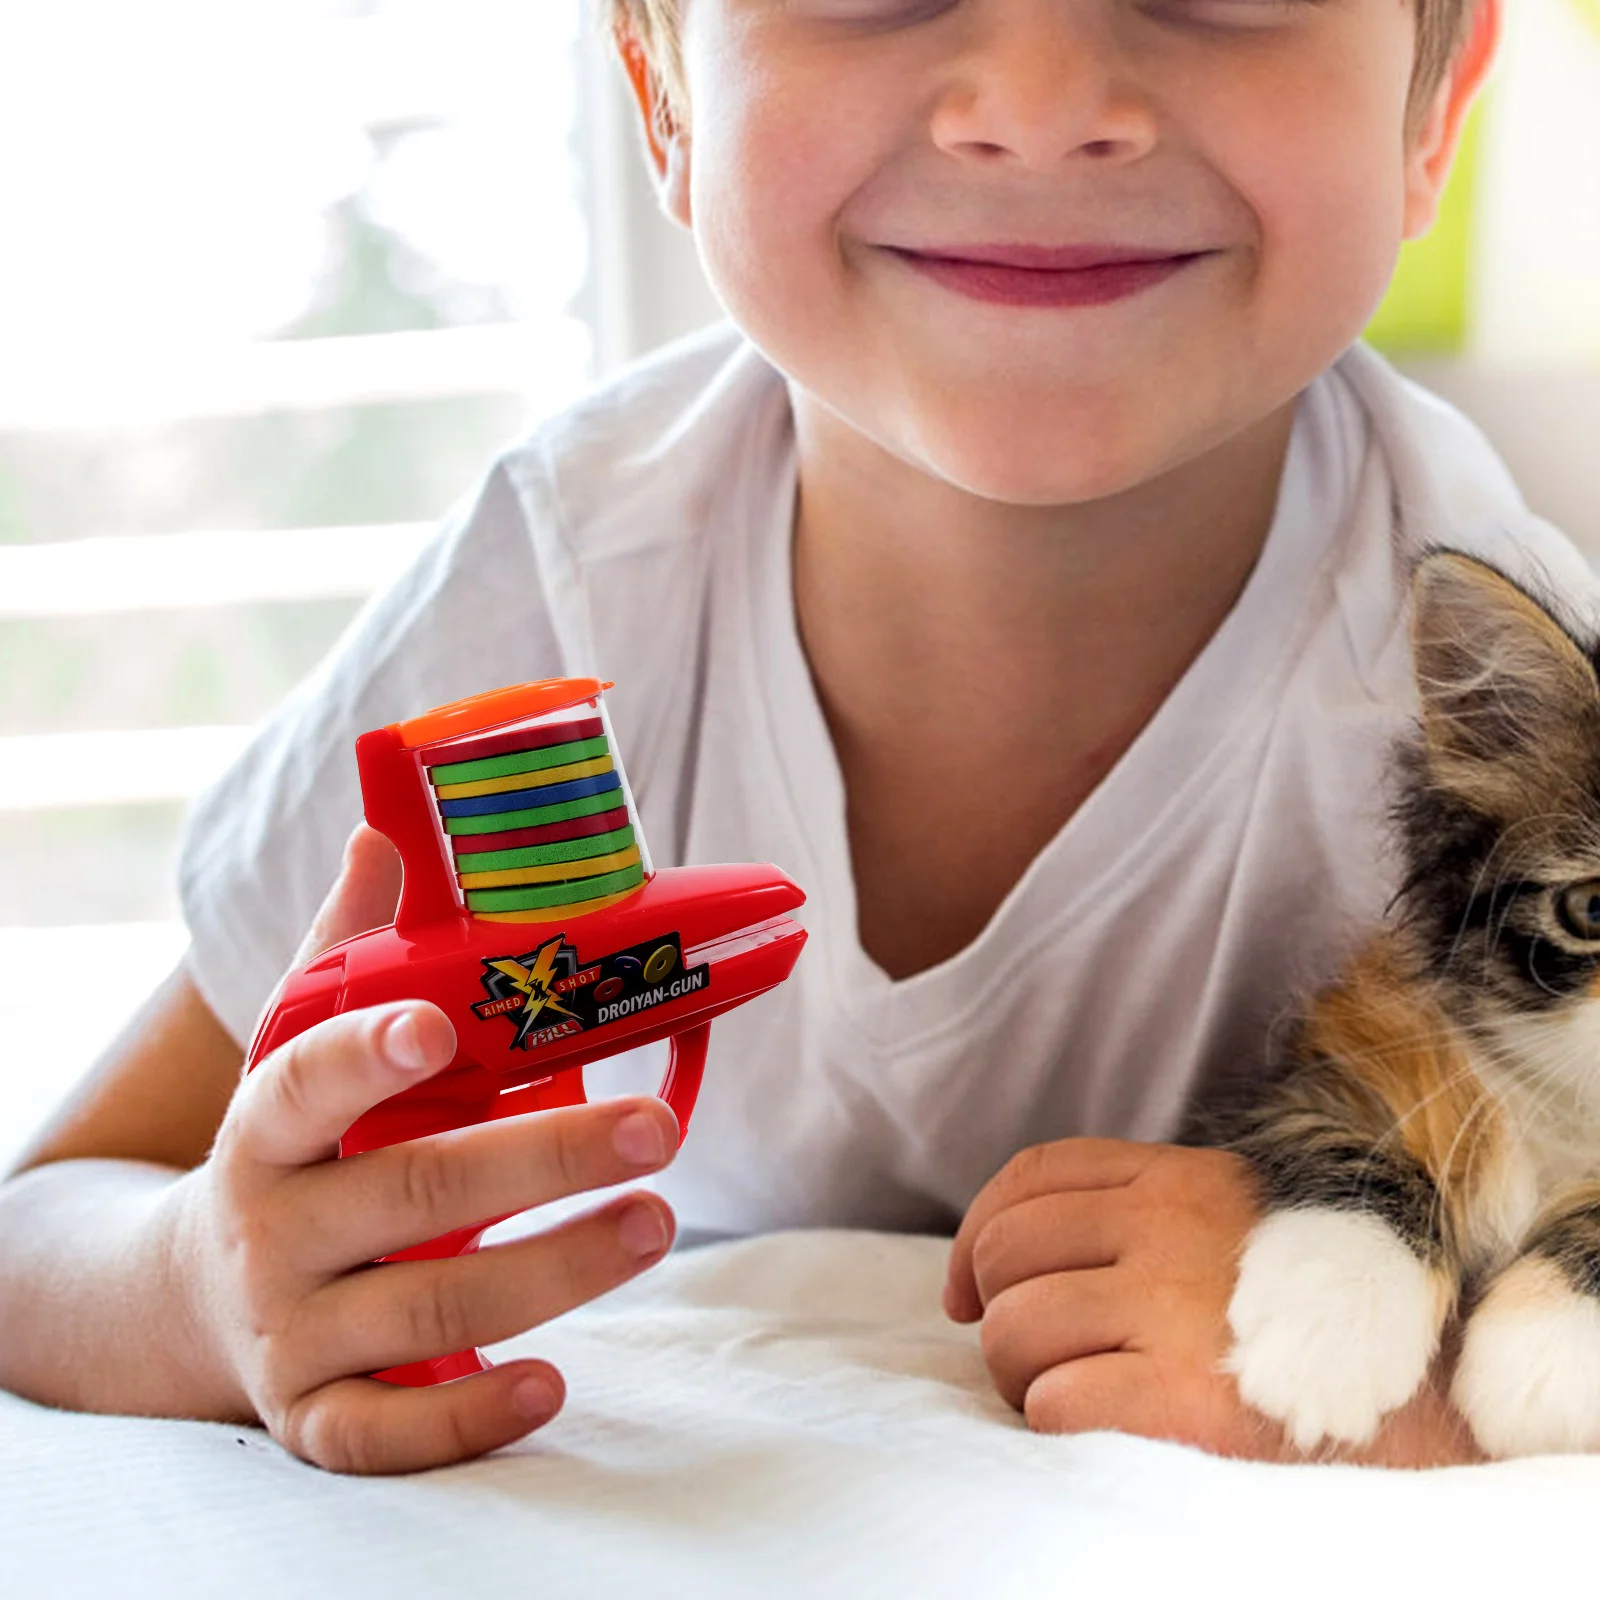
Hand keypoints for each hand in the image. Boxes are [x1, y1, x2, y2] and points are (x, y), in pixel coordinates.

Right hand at [170, 826, 680, 1473]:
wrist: (186, 1297)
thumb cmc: (290, 1151)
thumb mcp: (297, 1052)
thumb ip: (347, 948)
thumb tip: (388, 826)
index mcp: (268, 1127)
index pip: (306, 1081)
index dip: (367, 1055)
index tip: (436, 1025)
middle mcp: (271, 1230)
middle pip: (411, 1193)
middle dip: (543, 1160)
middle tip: (659, 1128)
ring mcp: (291, 1331)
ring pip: (426, 1313)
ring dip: (555, 1270)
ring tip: (657, 1221)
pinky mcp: (315, 1413)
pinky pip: (384, 1434)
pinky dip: (465, 1421)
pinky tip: (550, 1386)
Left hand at [944, 1138, 1480, 1465]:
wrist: (1445, 1404)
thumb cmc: (1321, 1320)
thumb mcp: (1241, 1227)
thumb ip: (1144, 1215)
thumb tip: (1000, 1266)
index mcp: (1183, 1179)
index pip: (1034, 1175)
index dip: (976, 1231)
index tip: (965, 1290)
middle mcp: (1172, 1230)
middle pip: (1007, 1253)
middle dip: (996, 1313)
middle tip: (1038, 1359)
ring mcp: (1178, 1309)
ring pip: (1014, 1329)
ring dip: (1020, 1377)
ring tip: (1070, 1398)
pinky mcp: (1188, 1399)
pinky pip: (1055, 1402)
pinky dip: (1057, 1422)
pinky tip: (1108, 1426)